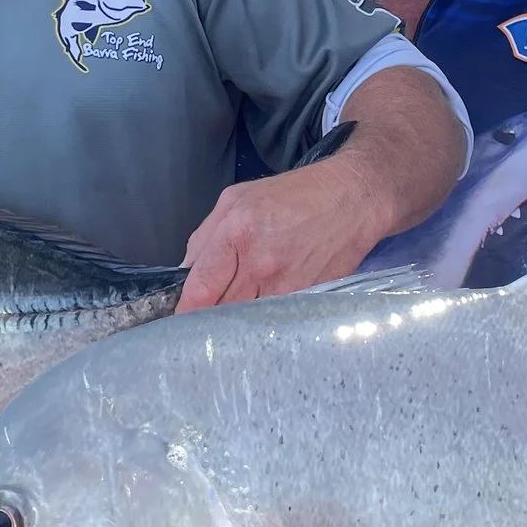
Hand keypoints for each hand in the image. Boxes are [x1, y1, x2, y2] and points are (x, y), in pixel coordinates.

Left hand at [178, 158, 392, 311]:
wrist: (353, 199)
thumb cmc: (293, 196)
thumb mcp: (236, 199)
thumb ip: (204, 238)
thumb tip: (185, 277)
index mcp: (237, 234)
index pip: (199, 290)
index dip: (182, 314)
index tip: (173, 325)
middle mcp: (262, 265)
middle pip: (219, 314)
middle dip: (204, 323)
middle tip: (194, 330)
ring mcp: (288, 287)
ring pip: (246, 324)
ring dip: (233, 329)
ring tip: (226, 328)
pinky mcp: (309, 300)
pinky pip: (275, 323)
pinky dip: (262, 325)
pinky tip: (259, 320)